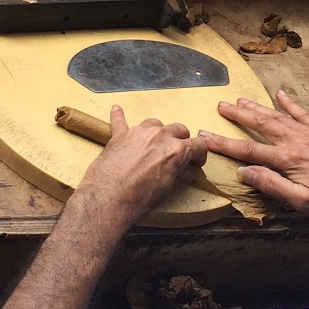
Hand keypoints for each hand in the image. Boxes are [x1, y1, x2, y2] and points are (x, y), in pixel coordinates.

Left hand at [74, 107, 206, 224]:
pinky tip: (116, 109)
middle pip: (179, 129)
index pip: (198, 145)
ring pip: (155, 123)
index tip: (196, 161)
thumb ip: (178, 171)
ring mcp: (139, 132)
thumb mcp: (168, 187)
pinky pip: (120, 120)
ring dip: (158, 131)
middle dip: (181, 140)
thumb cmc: (139, 197)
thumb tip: (184, 168)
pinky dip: (119, 116)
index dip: (199, 155)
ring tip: (154, 143)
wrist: (109, 198)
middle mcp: (160, 136)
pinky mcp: (120, 135)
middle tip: (177, 153)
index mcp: (177, 150)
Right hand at [199, 90, 308, 214]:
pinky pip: (304, 111)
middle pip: (260, 125)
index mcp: (287, 159)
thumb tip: (242, 172)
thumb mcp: (300, 201)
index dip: (223, 143)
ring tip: (239, 100)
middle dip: (238, 116)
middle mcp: (296, 140)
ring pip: (278, 115)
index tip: (203, 136)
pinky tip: (279, 93)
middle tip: (220, 106)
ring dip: (257, 107)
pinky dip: (290, 102)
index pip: (247, 151)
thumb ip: (271, 185)